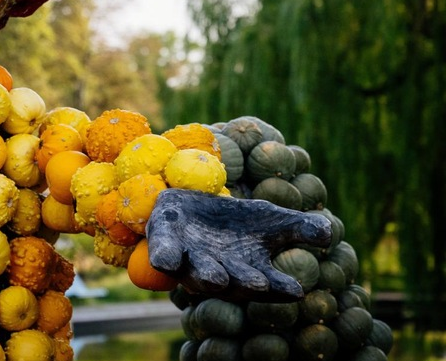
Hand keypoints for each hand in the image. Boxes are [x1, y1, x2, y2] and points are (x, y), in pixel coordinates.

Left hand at [147, 188, 331, 301]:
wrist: (189, 203)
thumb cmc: (234, 221)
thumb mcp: (270, 219)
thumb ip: (300, 227)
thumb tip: (329, 232)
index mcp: (250, 272)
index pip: (270, 286)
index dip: (280, 288)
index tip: (295, 289)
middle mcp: (221, 274)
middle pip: (234, 284)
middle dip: (244, 284)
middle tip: (257, 283)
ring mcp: (191, 263)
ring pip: (199, 276)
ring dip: (207, 277)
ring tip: (216, 278)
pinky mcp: (164, 247)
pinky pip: (163, 258)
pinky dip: (166, 259)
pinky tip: (169, 260)